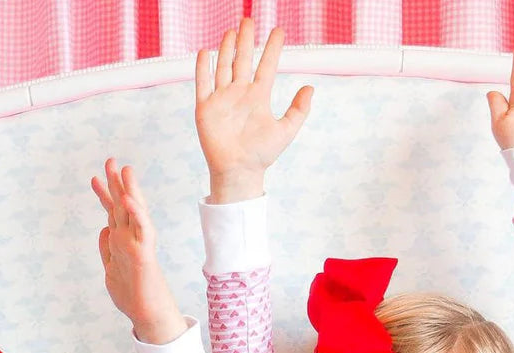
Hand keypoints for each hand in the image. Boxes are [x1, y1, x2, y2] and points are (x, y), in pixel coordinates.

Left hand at [91, 159, 184, 344]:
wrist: (147, 316)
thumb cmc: (132, 296)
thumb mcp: (110, 270)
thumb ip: (106, 249)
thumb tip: (103, 230)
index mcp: (121, 242)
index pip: (112, 213)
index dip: (103, 194)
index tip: (95, 177)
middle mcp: (130, 239)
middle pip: (121, 206)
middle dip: (115, 183)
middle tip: (110, 160)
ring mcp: (138, 245)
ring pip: (133, 213)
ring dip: (129, 190)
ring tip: (124, 169)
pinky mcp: (145, 255)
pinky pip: (142, 231)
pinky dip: (137, 214)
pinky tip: (130, 199)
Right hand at [195, 20, 312, 202]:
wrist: (239, 172)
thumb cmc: (262, 155)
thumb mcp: (286, 131)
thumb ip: (298, 110)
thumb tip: (311, 88)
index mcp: (258, 97)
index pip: (266, 65)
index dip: (272, 48)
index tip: (279, 31)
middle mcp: (240, 94)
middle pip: (242, 59)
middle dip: (245, 40)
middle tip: (248, 19)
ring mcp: (222, 99)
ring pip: (223, 66)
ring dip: (226, 48)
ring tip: (231, 30)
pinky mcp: (205, 108)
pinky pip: (203, 83)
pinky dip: (203, 68)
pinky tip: (205, 52)